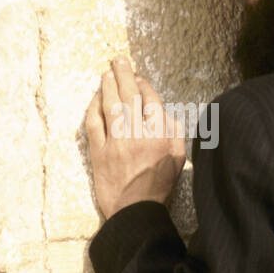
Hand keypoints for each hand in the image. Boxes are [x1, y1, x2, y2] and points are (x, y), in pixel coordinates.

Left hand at [84, 56, 186, 218]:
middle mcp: (137, 136)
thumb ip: (175, 133)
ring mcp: (116, 143)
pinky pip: (94, 123)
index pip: (151, 101)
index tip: (139, 78)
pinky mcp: (98, 152)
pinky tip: (96, 98)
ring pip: (110, 106)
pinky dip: (94, 108)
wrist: (134, 211)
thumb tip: (165, 114)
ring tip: (107, 73)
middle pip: (129, 96)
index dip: (144, 86)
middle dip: (124, 74)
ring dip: (107, 86)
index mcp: (160, 137)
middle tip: (119, 61)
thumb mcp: (179, 160)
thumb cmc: (158, 187)